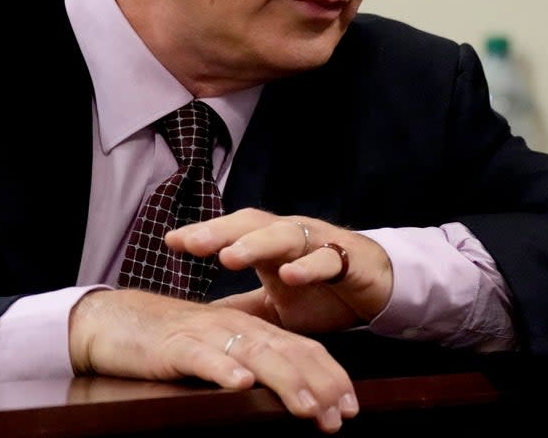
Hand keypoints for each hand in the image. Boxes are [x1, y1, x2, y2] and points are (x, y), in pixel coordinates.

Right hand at [68, 288, 357, 432]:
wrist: (113, 321)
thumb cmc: (168, 342)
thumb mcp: (218, 354)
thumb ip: (250, 366)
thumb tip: (285, 397)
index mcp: (249, 330)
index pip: (301, 348)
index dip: (331, 376)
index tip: (352, 407)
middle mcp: (234, 328)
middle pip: (288, 351)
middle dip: (321, 384)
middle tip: (342, 416)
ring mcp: (206, 334)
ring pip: (255, 353)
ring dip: (286, 380)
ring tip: (309, 407)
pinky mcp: (174, 345)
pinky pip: (202, 357)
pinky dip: (223, 369)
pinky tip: (240, 384)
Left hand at [166, 208, 393, 334]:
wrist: (377, 286)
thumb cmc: (321, 290)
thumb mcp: (273, 306)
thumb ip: (239, 310)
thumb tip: (195, 321)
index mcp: (268, 244)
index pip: (230, 232)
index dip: (202, 234)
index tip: (170, 241)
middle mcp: (289, 236)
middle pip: (250, 225)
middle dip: (220, 232)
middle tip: (191, 242)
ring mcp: (318, 243)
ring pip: (283, 236)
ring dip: (256, 245)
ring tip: (229, 257)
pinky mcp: (347, 259)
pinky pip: (326, 260)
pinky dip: (308, 267)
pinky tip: (290, 275)